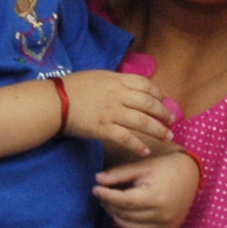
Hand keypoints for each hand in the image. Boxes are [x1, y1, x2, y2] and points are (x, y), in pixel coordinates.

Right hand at [60, 71, 174, 158]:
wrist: (54, 101)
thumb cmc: (71, 87)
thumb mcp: (96, 76)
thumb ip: (113, 81)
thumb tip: (125, 86)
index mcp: (116, 80)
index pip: (145, 85)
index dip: (158, 94)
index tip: (164, 101)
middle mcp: (118, 95)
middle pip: (149, 104)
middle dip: (164, 113)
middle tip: (172, 121)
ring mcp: (112, 112)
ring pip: (142, 122)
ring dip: (158, 130)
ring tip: (167, 137)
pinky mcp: (104, 129)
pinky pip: (126, 138)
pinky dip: (138, 145)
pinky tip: (145, 151)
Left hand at [95, 152, 199, 227]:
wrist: (191, 174)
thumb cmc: (166, 167)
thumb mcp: (142, 166)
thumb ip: (120, 174)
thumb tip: (97, 180)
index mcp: (154, 197)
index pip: (123, 201)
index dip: (106, 196)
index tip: (95, 188)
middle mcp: (161, 215)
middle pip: (126, 215)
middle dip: (110, 205)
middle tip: (102, 194)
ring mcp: (166, 226)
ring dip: (117, 218)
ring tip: (109, 206)